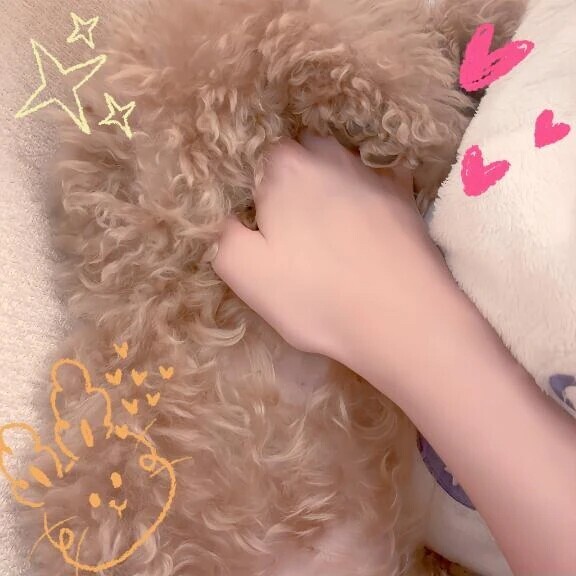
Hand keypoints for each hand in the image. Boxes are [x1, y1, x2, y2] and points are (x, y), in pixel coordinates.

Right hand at [212, 134, 452, 378]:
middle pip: (297, 157)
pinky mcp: (403, 196)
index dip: (252, 191)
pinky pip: (373, 183)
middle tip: (288, 229)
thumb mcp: (245, 272)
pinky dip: (362, 196)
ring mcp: (372, 174)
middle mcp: (330, 157)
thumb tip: (224, 213)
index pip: (255, 159)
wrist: (404, 318)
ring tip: (327, 231)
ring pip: (336, 168)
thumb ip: (221, 233)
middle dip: (287, 183)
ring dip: (326, 188)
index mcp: (285, 168)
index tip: (258, 225)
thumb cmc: (317, 295)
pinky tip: (362, 227)